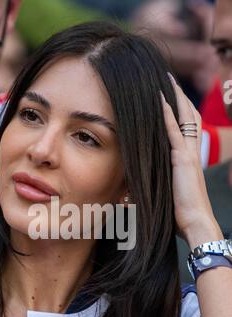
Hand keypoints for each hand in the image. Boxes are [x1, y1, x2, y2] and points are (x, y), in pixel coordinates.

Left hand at [161, 74, 222, 248]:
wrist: (196, 223)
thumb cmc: (182, 214)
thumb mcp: (169, 193)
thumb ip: (159, 182)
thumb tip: (134, 186)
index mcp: (189, 159)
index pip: (186, 127)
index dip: (179, 110)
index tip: (168, 97)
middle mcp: (192, 152)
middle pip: (189, 116)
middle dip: (180, 96)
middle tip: (168, 79)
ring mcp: (188, 154)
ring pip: (184, 118)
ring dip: (174, 98)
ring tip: (165, 80)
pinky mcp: (182, 160)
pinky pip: (174, 131)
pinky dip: (167, 114)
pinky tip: (159, 99)